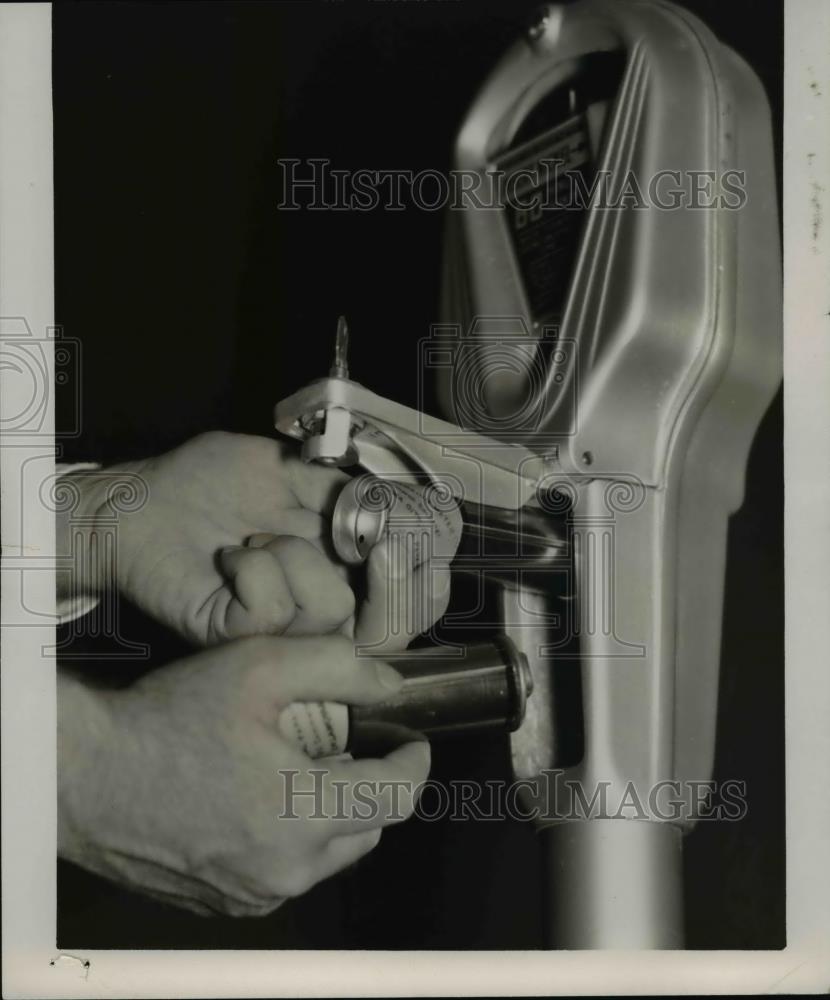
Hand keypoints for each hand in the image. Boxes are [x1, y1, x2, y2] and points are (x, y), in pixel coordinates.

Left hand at [57, 432, 452, 645]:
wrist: (142, 504)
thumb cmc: (208, 483)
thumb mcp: (289, 470)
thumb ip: (343, 489)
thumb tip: (397, 505)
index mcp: (342, 568)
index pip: (412, 594)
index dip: (428, 572)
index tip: (421, 530)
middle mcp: (322, 605)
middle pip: (392, 627)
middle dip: (390, 580)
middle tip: (367, 541)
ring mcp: (284, 626)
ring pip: (333, 608)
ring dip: (296, 554)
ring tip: (256, 539)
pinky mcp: (242, 634)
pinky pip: (275, 610)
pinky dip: (257, 569)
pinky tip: (233, 558)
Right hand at [58, 635, 430, 916]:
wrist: (86, 776)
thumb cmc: (170, 717)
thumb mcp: (258, 665)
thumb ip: (337, 666)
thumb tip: (389, 683)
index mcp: (304, 814)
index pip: (397, 797)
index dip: (413, 763)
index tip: (411, 740)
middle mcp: (287, 870)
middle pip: (369, 830)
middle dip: (371, 787)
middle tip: (347, 746)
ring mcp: (254, 894)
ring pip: (329, 855)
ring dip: (332, 815)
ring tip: (300, 770)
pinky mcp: (224, 904)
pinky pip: (285, 873)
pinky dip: (292, 839)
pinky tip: (261, 800)